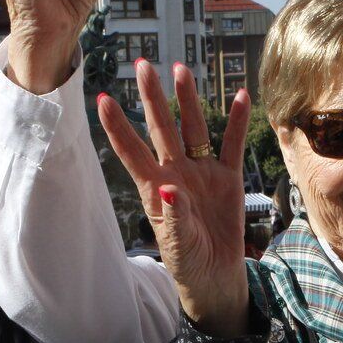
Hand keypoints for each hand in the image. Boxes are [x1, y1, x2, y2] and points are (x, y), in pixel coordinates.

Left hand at [99, 62, 252, 336]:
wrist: (214, 275)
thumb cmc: (187, 262)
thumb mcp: (178, 245)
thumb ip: (175, 217)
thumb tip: (170, 190)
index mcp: (154, 187)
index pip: (131, 150)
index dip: (118, 126)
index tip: (103, 99)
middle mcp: (175, 172)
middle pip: (162, 128)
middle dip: (153, 98)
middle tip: (144, 66)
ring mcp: (201, 172)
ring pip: (193, 128)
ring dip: (188, 100)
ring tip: (181, 69)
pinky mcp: (228, 178)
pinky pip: (231, 145)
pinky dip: (235, 122)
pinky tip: (239, 95)